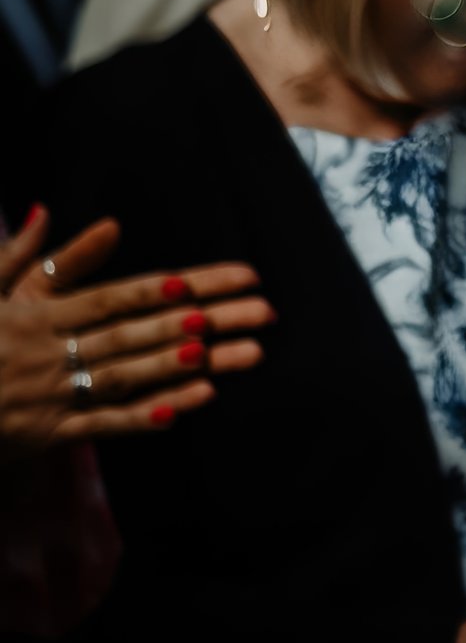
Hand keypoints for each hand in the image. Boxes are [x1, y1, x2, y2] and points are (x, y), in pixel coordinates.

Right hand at [0, 207, 270, 460]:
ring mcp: (49, 394)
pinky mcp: (45, 434)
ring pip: (129, 375)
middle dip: (205, 320)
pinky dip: (146, 415)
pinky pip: (103, 423)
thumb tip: (50, 208)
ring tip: (243, 353)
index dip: (170, 287)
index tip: (218, 278)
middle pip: (138, 332)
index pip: (119, 295)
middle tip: (264, 311)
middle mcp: (50, 351)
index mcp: (39, 315)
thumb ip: (25, 257)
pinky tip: (192, 404)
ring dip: (189, 365)